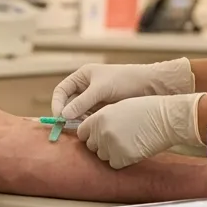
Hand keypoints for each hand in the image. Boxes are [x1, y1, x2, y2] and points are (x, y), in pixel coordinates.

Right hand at [51, 59, 195, 120]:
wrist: (149, 86)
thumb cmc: (125, 80)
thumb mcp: (101, 89)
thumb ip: (82, 102)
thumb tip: (63, 116)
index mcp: (82, 77)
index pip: (61, 91)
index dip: (57, 103)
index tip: (59, 117)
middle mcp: (85, 88)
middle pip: (68, 103)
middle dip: (67, 115)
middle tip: (68, 127)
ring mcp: (94, 99)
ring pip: (78, 113)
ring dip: (77, 121)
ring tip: (82, 129)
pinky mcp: (103, 110)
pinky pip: (89, 118)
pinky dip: (88, 124)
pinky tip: (91, 129)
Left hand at [75, 94, 205, 169]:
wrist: (166, 119)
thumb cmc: (145, 110)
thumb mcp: (117, 108)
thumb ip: (101, 119)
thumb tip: (91, 131)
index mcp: (98, 118)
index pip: (82, 133)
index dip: (90, 135)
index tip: (98, 135)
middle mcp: (101, 132)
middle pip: (91, 146)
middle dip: (100, 144)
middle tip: (117, 139)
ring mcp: (111, 146)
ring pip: (102, 156)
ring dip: (111, 152)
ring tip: (127, 142)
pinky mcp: (122, 158)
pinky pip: (114, 164)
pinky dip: (121, 160)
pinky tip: (132, 150)